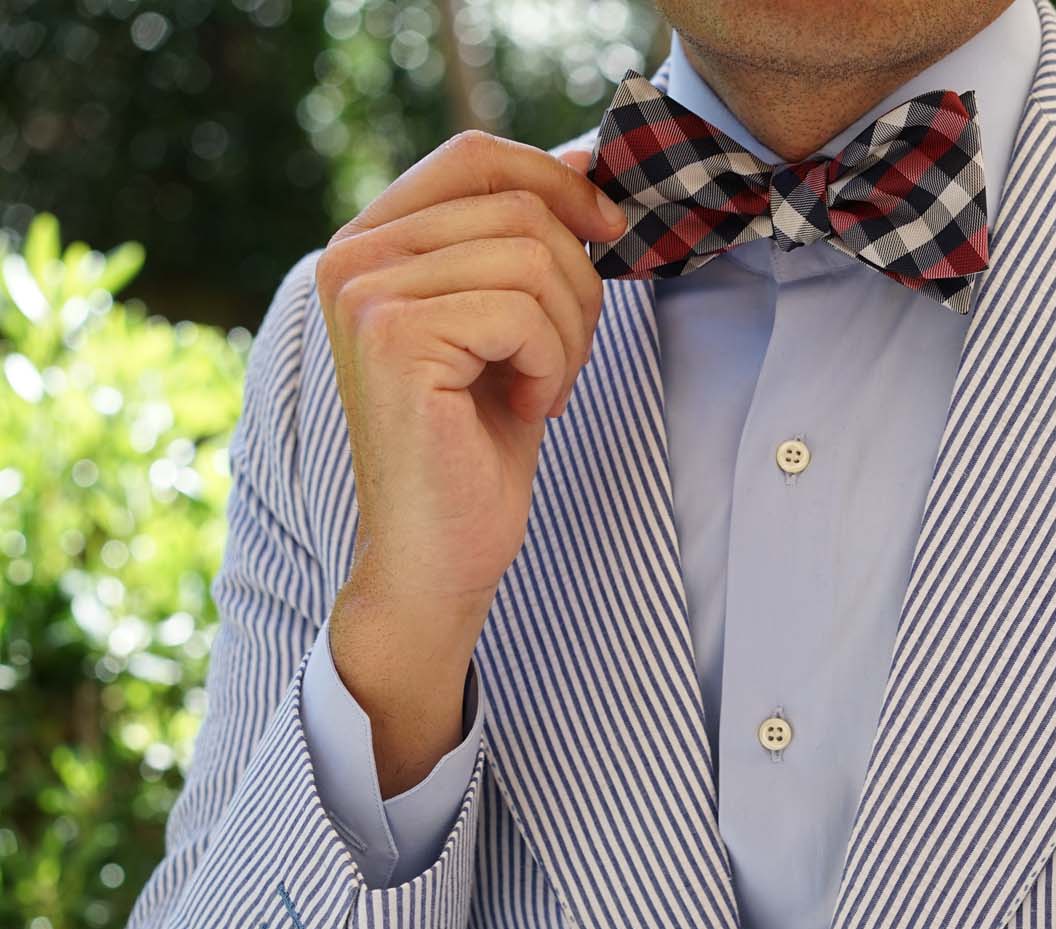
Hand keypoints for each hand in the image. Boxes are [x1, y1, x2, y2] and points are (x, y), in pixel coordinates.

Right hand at [312, 130, 625, 795]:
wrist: (439, 552)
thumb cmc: (478, 444)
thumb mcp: (509, 322)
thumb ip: (524, 240)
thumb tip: (589, 166)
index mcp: (372, 240)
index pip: (476, 155)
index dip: (558, 180)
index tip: (608, 227)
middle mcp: (351, 255)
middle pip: (520, 208)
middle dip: (576, 284)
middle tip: (563, 357)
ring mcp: (365, 294)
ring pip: (532, 258)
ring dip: (568, 332)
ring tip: (541, 386)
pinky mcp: (393, 338)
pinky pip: (523, 312)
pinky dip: (552, 365)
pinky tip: (525, 407)